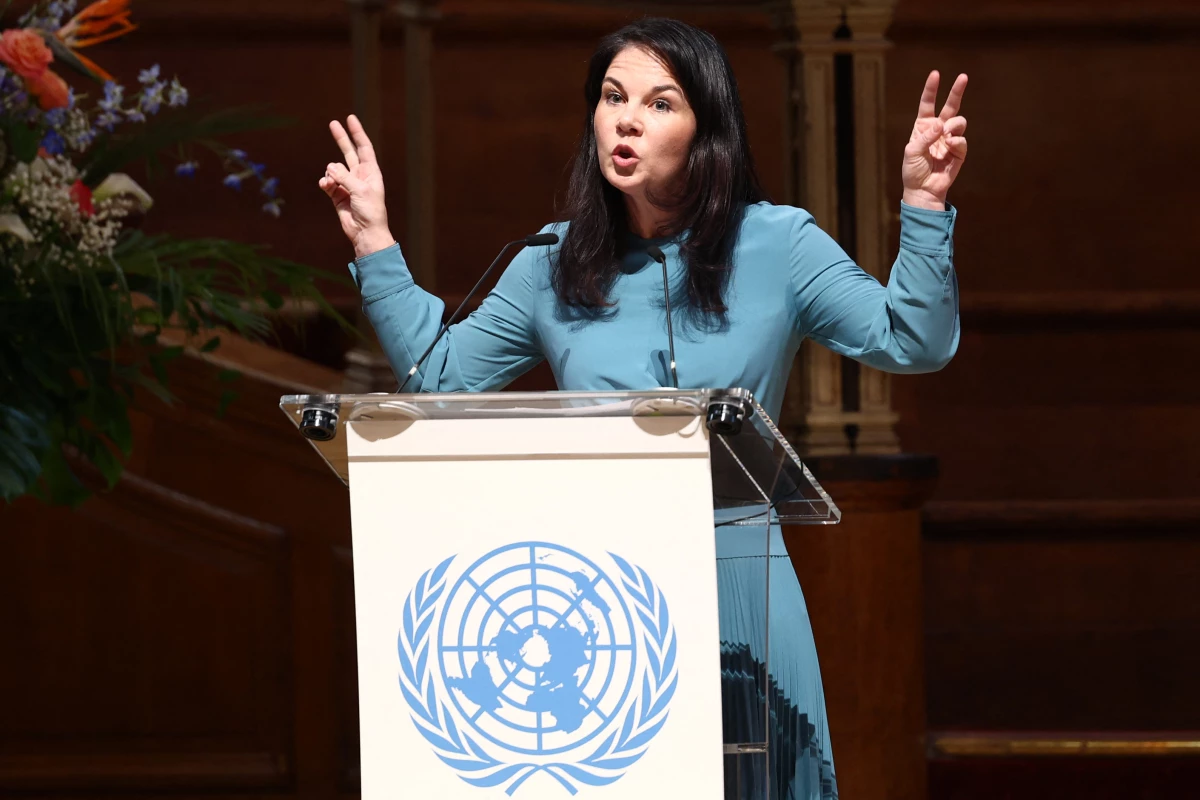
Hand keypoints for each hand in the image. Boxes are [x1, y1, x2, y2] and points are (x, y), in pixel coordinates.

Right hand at [318, 114, 394, 257]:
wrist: (365, 232)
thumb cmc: (370, 211)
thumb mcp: (360, 190)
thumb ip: (345, 176)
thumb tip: (329, 167)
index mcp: (371, 172)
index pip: (364, 147)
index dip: (358, 133)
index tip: (351, 118)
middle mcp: (359, 176)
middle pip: (348, 152)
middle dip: (341, 138)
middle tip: (332, 123)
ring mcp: (347, 184)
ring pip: (333, 169)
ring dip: (331, 174)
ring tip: (334, 184)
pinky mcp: (337, 194)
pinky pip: (327, 182)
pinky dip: (325, 182)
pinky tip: (327, 186)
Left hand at [902, 70, 967, 209]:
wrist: (923, 190)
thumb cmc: (913, 171)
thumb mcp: (912, 152)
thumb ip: (926, 136)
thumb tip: (941, 124)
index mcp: (923, 127)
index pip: (927, 104)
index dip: (931, 89)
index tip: (936, 74)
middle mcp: (937, 130)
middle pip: (949, 106)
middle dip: (956, 91)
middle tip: (963, 76)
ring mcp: (949, 139)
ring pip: (959, 121)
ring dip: (954, 125)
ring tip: (947, 135)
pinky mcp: (959, 151)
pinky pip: (961, 139)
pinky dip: (956, 142)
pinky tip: (950, 146)